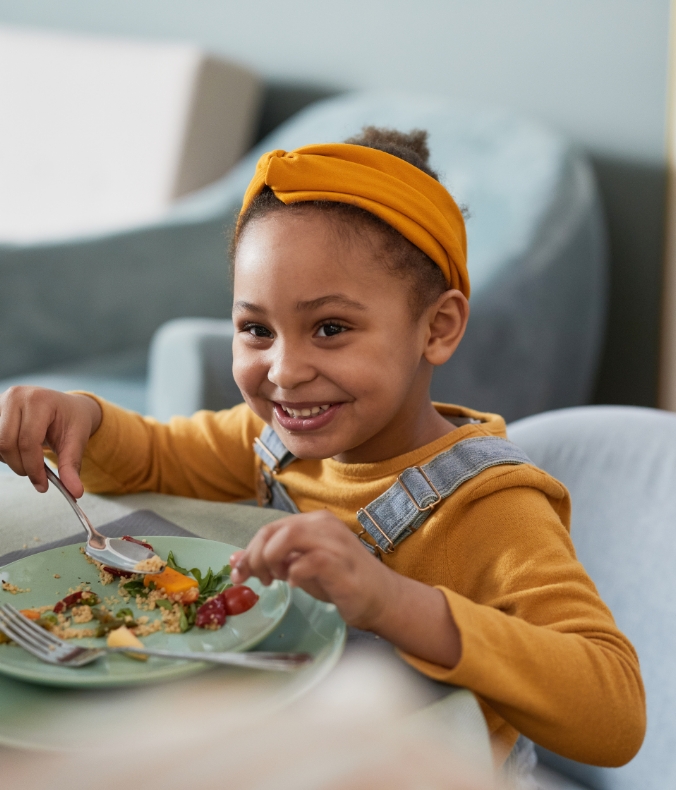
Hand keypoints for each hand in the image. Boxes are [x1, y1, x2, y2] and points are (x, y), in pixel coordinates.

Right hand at [0, 387, 101, 496]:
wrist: (66, 407)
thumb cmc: (71, 421)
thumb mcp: (77, 441)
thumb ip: (72, 466)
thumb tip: (75, 492)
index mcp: (40, 400)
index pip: (28, 441)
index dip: (33, 468)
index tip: (43, 485)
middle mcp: (16, 396)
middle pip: (7, 443)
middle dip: (20, 466)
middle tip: (36, 475)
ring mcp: (2, 402)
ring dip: (10, 460)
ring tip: (29, 460)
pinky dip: (3, 453)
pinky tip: (18, 452)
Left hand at [231, 510, 462, 666]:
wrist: (379, 598)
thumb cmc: (339, 581)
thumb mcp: (299, 568)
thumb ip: (272, 561)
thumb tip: (236, 559)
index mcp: (313, 522)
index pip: (269, 529)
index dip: (248, 551)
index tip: (238, 575)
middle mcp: (322, 524)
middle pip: (273, 531)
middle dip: (255, 557)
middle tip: (257, 581)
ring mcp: (333, 541)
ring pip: (287, 537)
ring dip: (270, 561)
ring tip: (275, 580)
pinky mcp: (340, 562)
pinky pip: (307, 561)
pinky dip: (294, 574)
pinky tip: (295, 585)